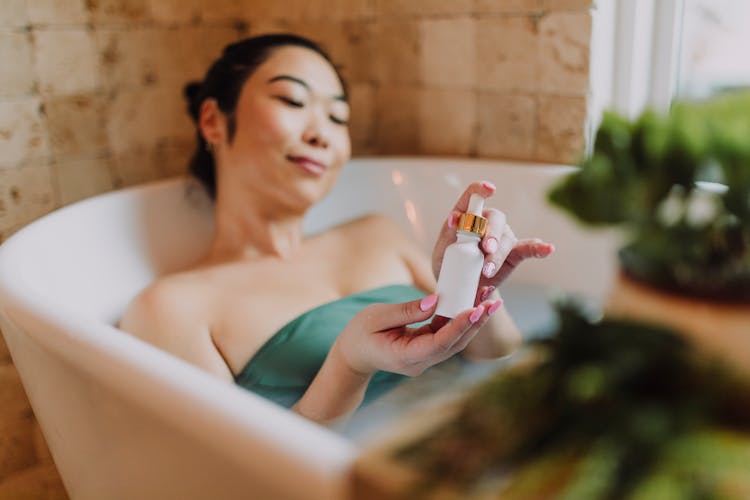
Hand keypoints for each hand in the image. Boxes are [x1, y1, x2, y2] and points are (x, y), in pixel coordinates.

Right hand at [334, 294, 502, 376]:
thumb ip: (405, 310)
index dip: (458, 327)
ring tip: (491, 299)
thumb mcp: (376, 316)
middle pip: (454, 344)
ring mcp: (425, 358)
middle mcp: (420, 361)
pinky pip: (448, 336)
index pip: (438, 344)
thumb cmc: (360, 333)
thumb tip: (436, 300)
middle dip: (474, 322)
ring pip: (455, 341)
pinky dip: (461, 320)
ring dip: (473, 321)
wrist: (354, 355)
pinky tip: (474, 303)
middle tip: (493, 301)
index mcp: (404, 356)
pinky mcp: (428, 350)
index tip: (474, 309)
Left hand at [432, 181, 554, 302]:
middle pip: (495, 219)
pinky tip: (548, 248)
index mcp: (466, 217)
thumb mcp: (443, 252)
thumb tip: (455, 219)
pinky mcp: (513, 253)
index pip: (473, 197)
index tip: (489, 190)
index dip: (480, 190)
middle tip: (486, 249)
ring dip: (498, 255)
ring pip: (506, 239)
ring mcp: (502, 237)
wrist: (461, 287)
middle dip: (492, 234)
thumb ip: (448, 235)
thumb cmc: (448, 265)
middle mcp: (487, 222)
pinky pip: (528, 248)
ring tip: (487, 272)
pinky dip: (538, 248)